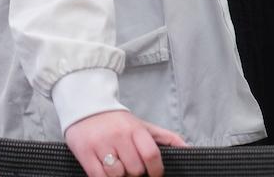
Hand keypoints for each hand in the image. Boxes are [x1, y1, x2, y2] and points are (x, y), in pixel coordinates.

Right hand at [65, 110, 185, 176]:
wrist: (85, 104)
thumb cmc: (116, 120)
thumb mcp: (142, 125)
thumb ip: (166, 137)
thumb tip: (188, 149)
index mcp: (135, 129)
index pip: (151, 155)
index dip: (156, 171)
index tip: (155, 175)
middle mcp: (119, 135)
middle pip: (135, 169)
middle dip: (135, 173)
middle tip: (131, 168)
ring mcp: (101, 144)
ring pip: (117, 175)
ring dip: (119, 176)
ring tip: (117, 167)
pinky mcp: (85, 152)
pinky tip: (106, 172)